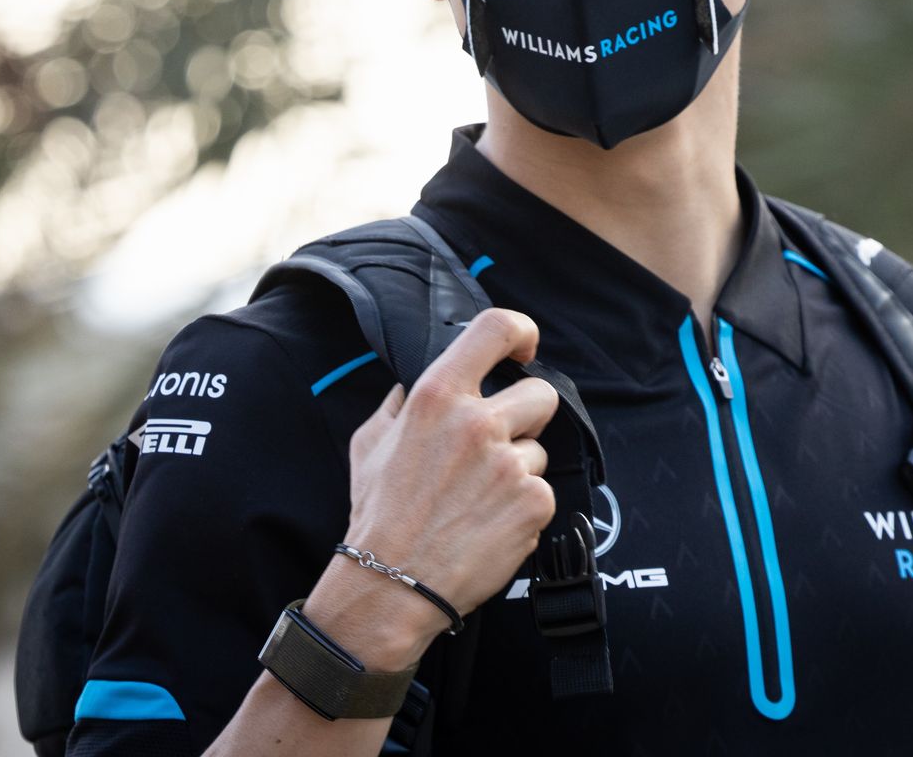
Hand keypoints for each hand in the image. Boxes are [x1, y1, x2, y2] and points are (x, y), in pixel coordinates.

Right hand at [315, 309, 560, 659]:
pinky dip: (522, 507)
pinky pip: (542, 491)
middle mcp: (478, 423)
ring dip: (518, 470)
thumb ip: (399, 404)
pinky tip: (488, 524)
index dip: (521, 332)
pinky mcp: (534, 503)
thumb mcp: (370, 443)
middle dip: (528, 416)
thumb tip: (412, 386)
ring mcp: (511, 464)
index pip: (496, 329)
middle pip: (541, 394)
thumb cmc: (377, 514)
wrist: (391, 584)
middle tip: (501, 444)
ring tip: (478, 499)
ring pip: (538, 451)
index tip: (524, 349)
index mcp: (437, 396)